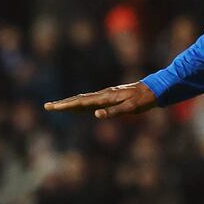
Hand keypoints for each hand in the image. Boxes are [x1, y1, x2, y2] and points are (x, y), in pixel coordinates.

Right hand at [43, 82, 157, 118]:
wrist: (155, 89)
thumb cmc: (144, 99)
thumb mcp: (131, 108)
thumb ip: (114, 112)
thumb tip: (96, 115)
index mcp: (106, 97)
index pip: (82, 101)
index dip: (66, 105)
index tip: (53, 107)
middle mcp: (104, 94)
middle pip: (79, 99)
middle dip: (63, 103)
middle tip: (47, 106)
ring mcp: (107, 95)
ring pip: (85, 99)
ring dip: (71, 103)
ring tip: (58, 107)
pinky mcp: (111, 97)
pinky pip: (93, 101)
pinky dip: (82, 104)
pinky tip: (80, 107)